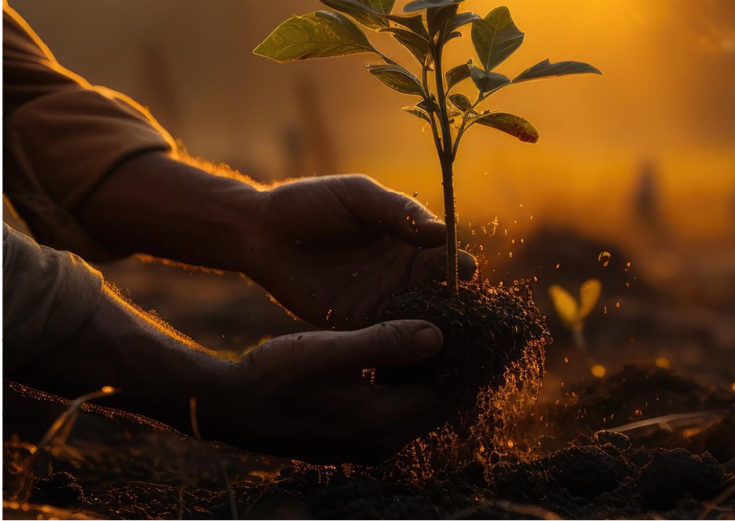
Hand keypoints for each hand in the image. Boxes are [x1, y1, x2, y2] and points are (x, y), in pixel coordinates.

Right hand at [205, 319, 446, 462]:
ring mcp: (362, 446)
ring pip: (411, 411)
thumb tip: (438, 336)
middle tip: (455, 329)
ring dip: (422, 379)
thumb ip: (388, 343)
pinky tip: (395, 357)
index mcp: (381, 424)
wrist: (229, 405)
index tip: (464, 328)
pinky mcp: (347, 440)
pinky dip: (400, 388)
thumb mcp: (335, 351)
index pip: (443, 395)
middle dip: (445, 372)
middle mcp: (379, 444)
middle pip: (431, 407)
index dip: (456, 361)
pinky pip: (391, 414)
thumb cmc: (278, 375)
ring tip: (428, 336)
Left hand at [241, 175, 475, 328]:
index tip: (468, 271)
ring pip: (420, 317)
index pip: (445, 253)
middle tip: (468, 314)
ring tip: (450, 340)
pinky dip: (402, 344)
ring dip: (435, 328)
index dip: (460, 262)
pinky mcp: (356, 322)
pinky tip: (414, 353)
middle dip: (457, 303)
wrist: (261, 231)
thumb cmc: (311, 203)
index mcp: (409, 236)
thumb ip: (398, 212)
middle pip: (441, 291)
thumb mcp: (358, 197)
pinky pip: (387, 336)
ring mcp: (382, 298)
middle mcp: (402, 270)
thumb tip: (442, 233)